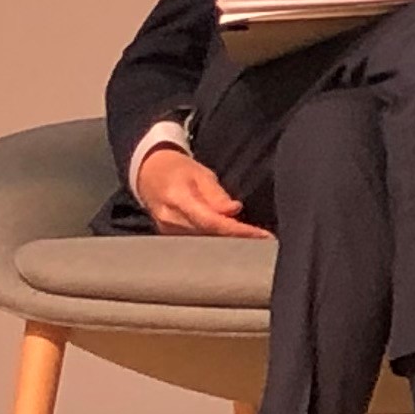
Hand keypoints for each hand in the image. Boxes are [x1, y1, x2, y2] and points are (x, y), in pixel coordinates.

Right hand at [136, 145, 266, 238]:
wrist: (149, 174)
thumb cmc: (179, 170)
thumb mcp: (201, 173)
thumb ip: (216, 194)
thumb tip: (233, 211)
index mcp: (178, 199)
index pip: (212, 221)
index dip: (237, 231)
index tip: (261, 236)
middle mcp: (169, 219)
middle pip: (208, 235)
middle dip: (237, 239)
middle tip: (265, 242)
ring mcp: (166, 231)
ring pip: (203, 242)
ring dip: (228, 243)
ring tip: (254, 243)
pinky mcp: (168, 236)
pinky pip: (195, 241)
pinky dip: (215, 241)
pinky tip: (233, 242)